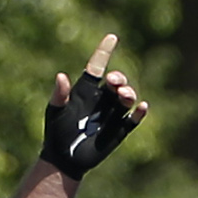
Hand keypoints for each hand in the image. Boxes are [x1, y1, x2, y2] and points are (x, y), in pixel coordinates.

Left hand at [41, 35, 148, 177]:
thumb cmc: (56, 132)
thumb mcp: (55, 111)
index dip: (104, 51)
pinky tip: (142, 107)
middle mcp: (102, 99)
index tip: (112, 37)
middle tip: (113, 82)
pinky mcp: (119, 130)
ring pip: (126, 98)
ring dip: (128, 93)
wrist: (63, 160)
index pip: (97, 66)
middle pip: (117, 82)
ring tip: (123, 96)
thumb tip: (61, 76)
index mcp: (86, 90)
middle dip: (119, 79)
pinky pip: (133, 120)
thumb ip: (59, 94)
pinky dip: (139, 113)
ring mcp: (111, 114)